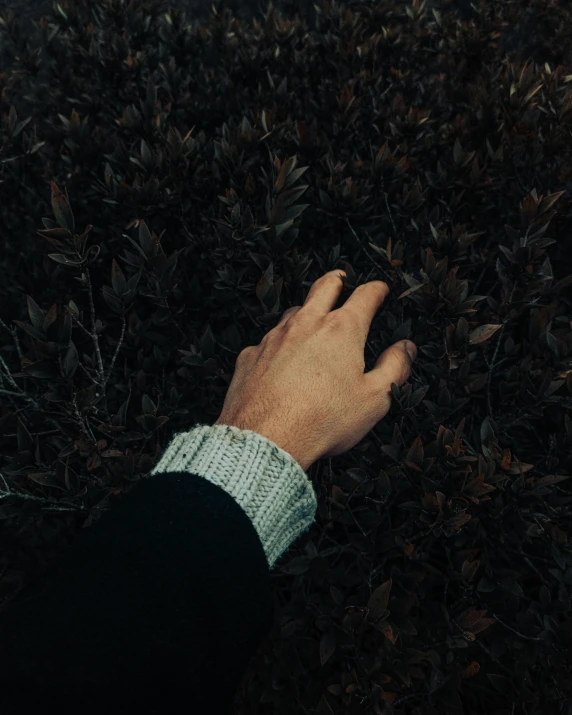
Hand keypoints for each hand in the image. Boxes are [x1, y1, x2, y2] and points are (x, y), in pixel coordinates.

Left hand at [215, 270, 416, 470]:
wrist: (265, 439)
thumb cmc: (324, 420)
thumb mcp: (374, 398)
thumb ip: (395, 368)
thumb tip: (406, 347)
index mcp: (342, 330)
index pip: (365, 295)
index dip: (377, 289)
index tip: (381, 289)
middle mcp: (306, 324)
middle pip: (324, 286)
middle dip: (339, 280)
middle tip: (344, 281)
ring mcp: (273, 338)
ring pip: (294, 312)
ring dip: (307, 312)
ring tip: (313, 321)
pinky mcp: (250, 356)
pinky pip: (268, 342)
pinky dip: (280, 345)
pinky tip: (281, 361)